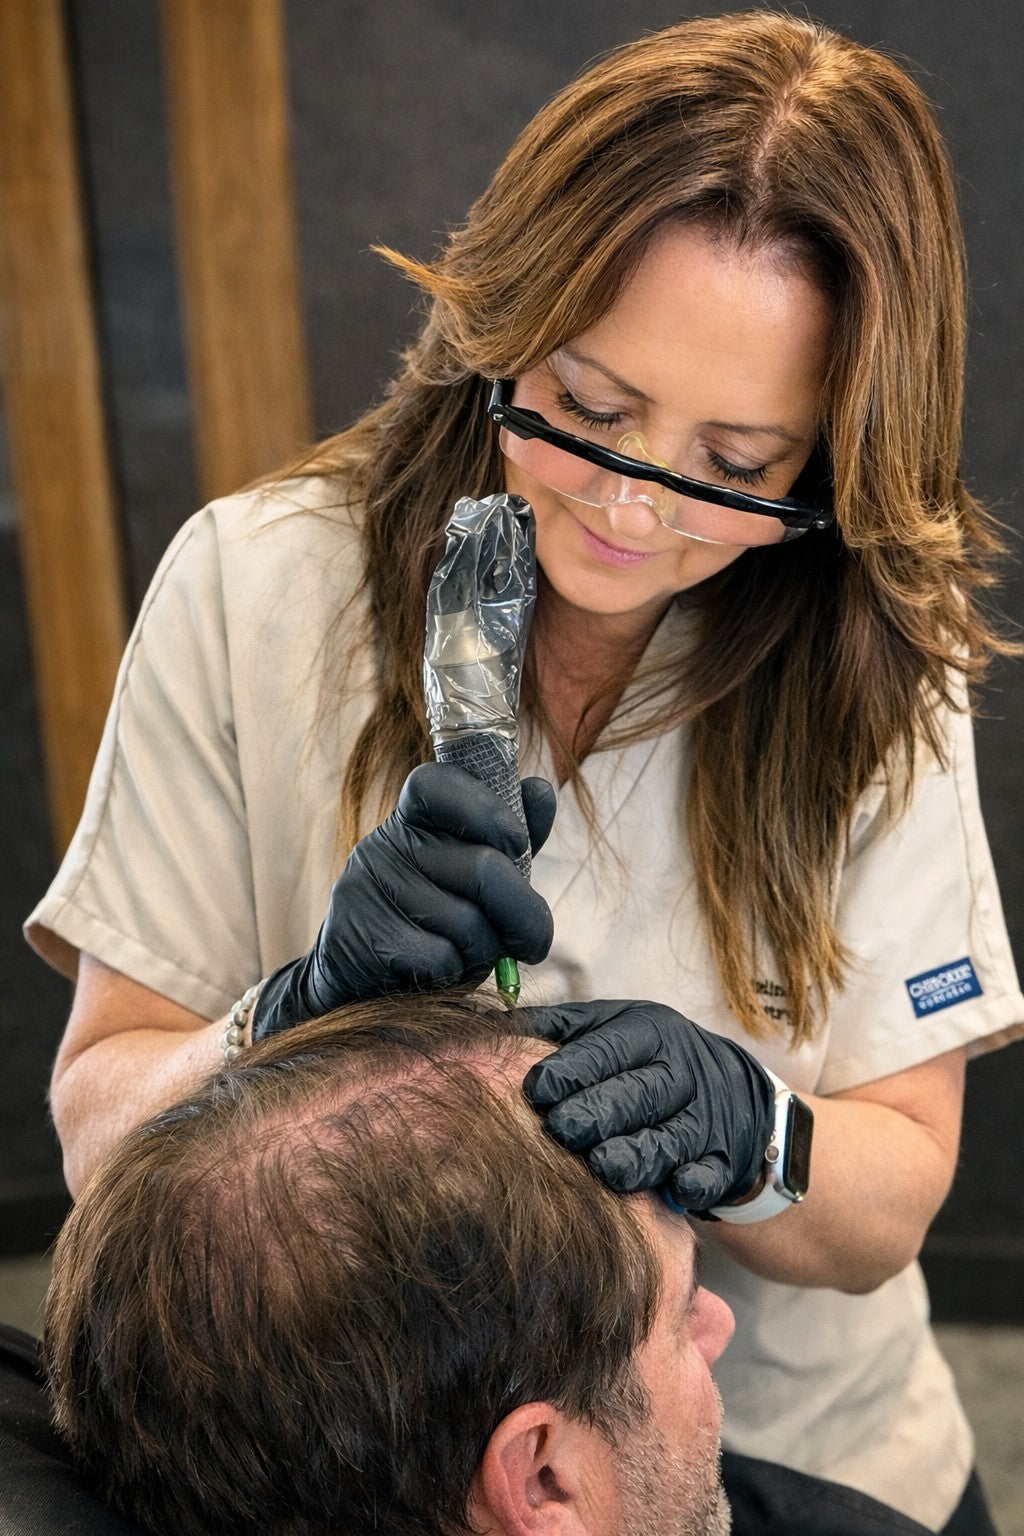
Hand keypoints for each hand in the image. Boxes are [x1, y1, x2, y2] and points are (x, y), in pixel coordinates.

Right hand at [251, 763, 555, 1038]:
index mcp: (412, 818)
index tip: (517, 842)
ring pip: (467, 923)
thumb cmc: (431, 923)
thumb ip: (507, 838)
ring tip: (469, 954)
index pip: (440, 783)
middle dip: (522, 913)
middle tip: (531, 939)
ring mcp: (366, 888)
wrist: (358, 983)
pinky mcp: (360, 938)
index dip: (486, 809)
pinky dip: (453, 974)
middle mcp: (384, 843)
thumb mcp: (472, 876)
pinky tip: (438, 972)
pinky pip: (440, 959)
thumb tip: (541, 791)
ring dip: (485, 951)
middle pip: (482, 869)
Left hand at [520, 999, 774, 1210]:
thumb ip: (558, 1029)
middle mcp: (679, 1073)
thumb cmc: (645, 1059)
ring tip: (602, 1167)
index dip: (574, 1069)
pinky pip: (710, 1174)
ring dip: (637, 1154)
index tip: (536, 1089)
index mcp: (649, 1034)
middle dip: (599, 1113)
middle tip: (560, 1130)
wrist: (727, 1090)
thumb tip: (493, 1027)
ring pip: (670, 1138)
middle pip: (640, 1094)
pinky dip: (695, 1183)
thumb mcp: (610, 1026)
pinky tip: (676, 1189)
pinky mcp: (721, 1160)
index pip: (611, 1049)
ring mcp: (704, 1118)